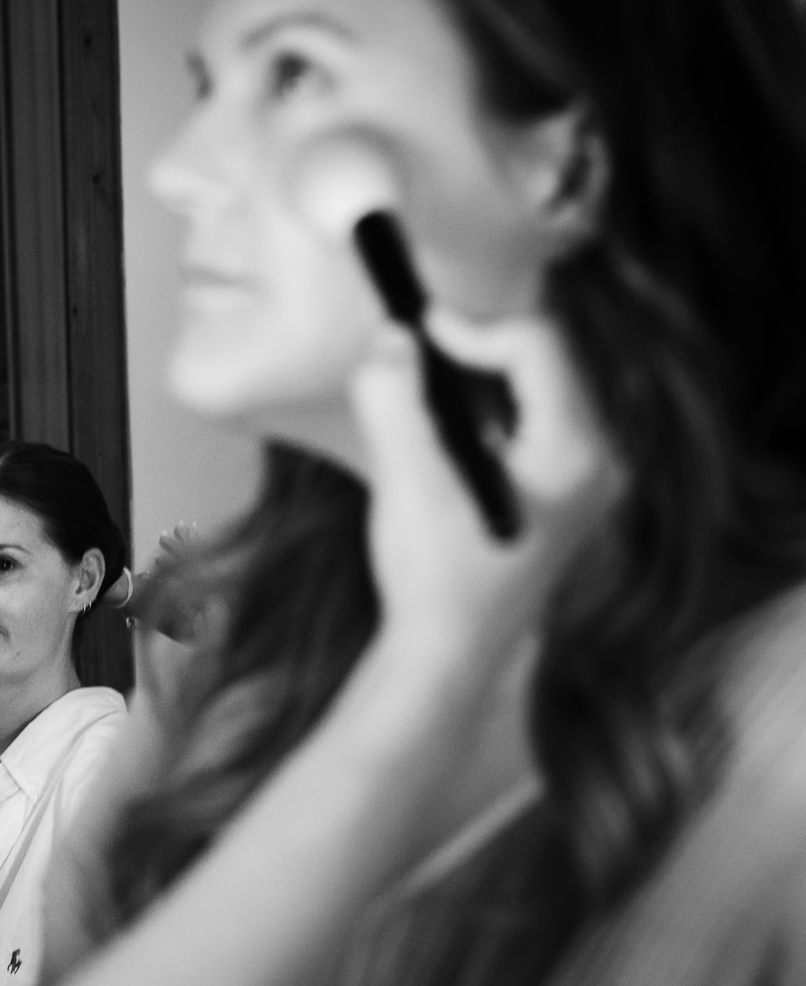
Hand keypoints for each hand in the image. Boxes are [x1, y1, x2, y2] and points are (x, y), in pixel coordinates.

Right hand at [350, 314, 623, 660]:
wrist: (446, 656)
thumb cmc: (434, 578)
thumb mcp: (408, 482)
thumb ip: (395, 401)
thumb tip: (390, 339)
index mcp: (575, 454)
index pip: (538, 348)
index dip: (472, 329)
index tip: (414, 330)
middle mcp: (594, 464)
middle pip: (542, 364)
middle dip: (474, 352)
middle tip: (412, 355)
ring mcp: (581, 484)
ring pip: (534, 392)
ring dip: (475, 381)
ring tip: (419, 392)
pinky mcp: (557, 499)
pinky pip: (527, 425)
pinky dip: (482, 413)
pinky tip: (439, 439)